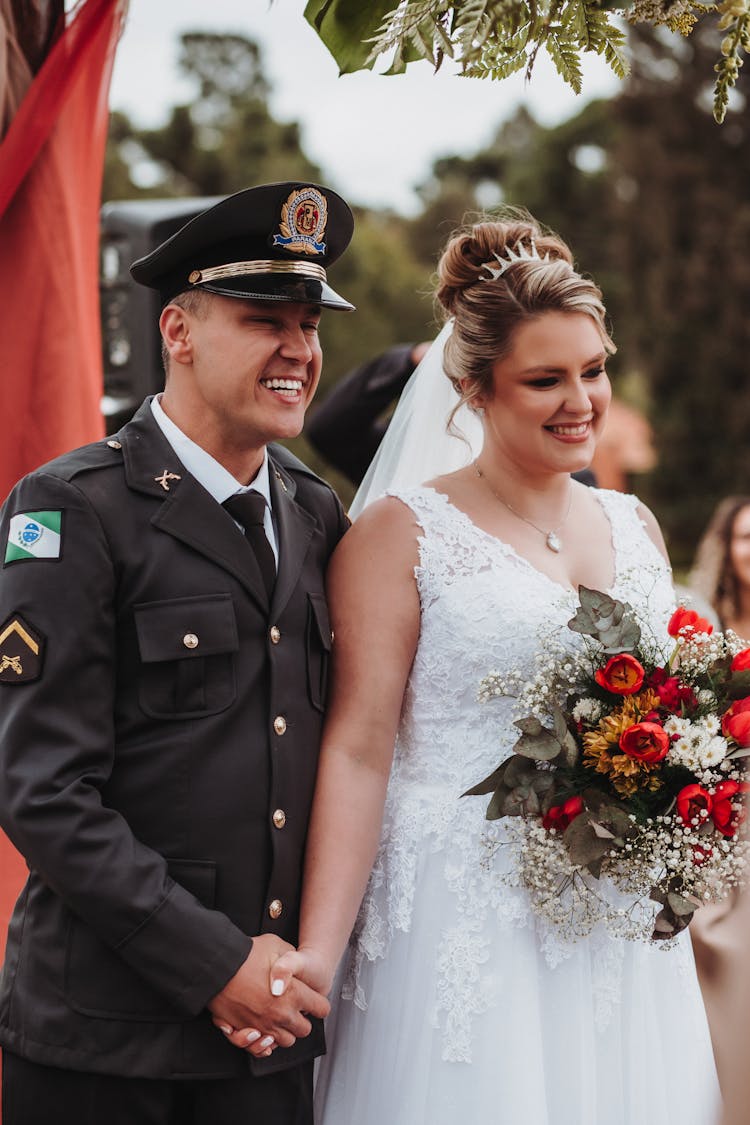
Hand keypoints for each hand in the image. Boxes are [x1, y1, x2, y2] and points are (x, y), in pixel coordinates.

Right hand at [208, 934, 329, 1056]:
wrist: (218, 966)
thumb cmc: (247, 955)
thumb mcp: (276, 945)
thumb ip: (290, 957)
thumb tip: (294, 963)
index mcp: (295, 993)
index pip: (321, 1009)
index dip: (318, 1003)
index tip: (312, 1000)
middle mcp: (282, 1014)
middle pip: (304, 1030)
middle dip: (301, 1020)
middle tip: (294, 1009)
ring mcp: (264, 1025)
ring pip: (285, 1041)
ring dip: (284, 1032)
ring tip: (277, 1018)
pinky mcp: (246, 1032)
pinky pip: (262, 1048)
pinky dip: (264, 1043)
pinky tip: (263, 1031)